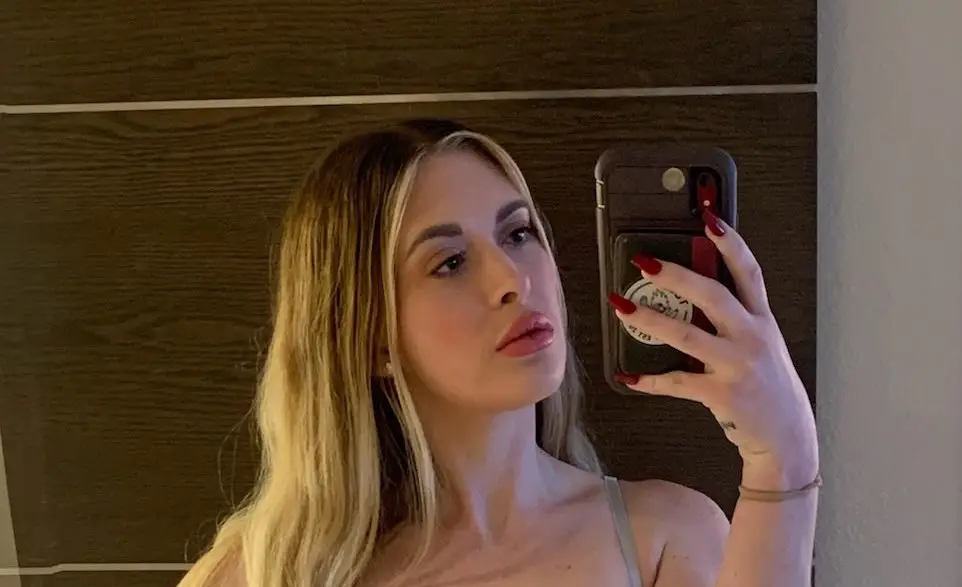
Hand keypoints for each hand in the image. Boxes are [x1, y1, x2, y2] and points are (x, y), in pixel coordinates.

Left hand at [608, 211, 817, 489]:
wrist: (786, 436)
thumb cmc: (765, 384)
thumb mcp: (758, 343)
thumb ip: (732, 317)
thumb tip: (690, 289)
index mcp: (761, 320)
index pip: (749, 273)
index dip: (731, 244)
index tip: (709, 218)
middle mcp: (753, 338)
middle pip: (714, 297)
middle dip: (677, 276)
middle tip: (644, 262)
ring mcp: (738, 367)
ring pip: (689, 337)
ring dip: (651, 320)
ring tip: (622, 307)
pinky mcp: (722, 395)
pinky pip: (678, 382)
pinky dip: (650, 380)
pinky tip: (628, 375)